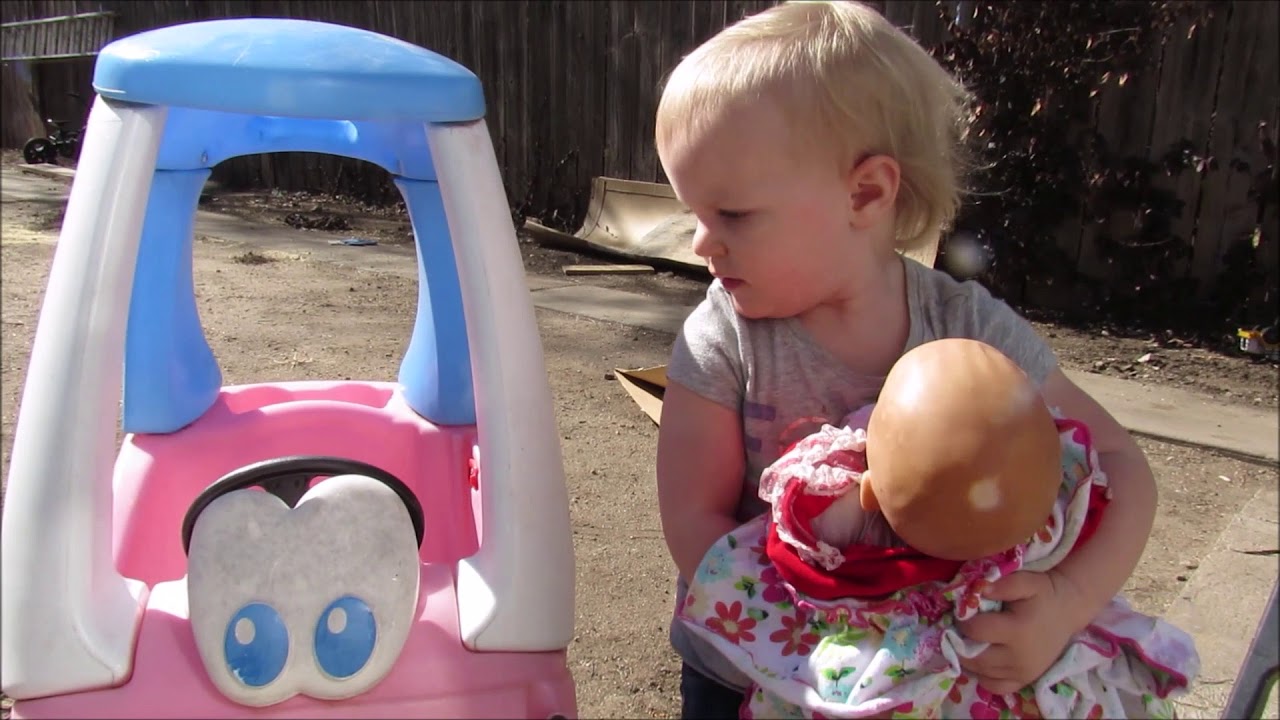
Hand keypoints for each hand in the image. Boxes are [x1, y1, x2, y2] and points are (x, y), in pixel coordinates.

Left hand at [956, 570, 1085, 694]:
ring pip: (980, 672)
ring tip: (970, 641)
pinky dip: (983, 675)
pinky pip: (995, 686)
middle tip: (960, 630)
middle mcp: (1019, 657)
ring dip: (968, 658)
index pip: (975, 631)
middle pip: (973, 657)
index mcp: (1017, 631)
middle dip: (960, 642)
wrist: (1068, 610)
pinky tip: (983, 659)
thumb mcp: (1025, 581)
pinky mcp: (1025, 680)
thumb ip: (1000, 585)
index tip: (961, 612)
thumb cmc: (1043, 594)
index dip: (962, 621)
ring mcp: (1022, 673)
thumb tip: (977, 590)